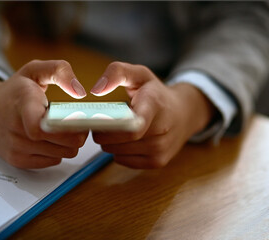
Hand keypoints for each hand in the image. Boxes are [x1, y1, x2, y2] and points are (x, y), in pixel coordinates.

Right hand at [0, 60, 88, 167]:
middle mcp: (17, 129)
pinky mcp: (18, 161)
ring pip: (64, 153)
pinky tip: (48, 138)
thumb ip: (60, 71)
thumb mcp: (35, 70)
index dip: (64, 127)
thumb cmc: (15, 90)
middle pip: (66, 143)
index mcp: (23, 103)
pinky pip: (54, 161)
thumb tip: (79, 92)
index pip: (39, 127)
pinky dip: (57, 151)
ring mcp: (16, 148)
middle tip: (73, 120)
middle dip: (77, 132)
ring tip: (58, 127)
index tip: (76, 118)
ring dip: (68, 142)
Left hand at [91, 62, 214, 168]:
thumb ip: (117, 72)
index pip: (132, 126)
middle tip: (102, 121)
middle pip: (117, 140)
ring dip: (108, 142)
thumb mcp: (139, 74)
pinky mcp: (157, 162)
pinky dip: (117, 151)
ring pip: (115, 151)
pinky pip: (121, 160)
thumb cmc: (156, 93)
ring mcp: (160, 149)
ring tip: (117, 128)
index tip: (98, 118)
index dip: (111, 126)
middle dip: (102, 132)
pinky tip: (125, 140)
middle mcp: (161, 130)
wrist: (184, 113)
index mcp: (154, 105)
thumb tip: (97, 90)